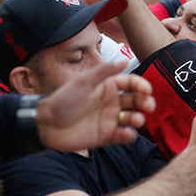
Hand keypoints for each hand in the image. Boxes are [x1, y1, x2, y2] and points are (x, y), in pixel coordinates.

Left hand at [36, 61, 155, 151]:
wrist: (46, 125)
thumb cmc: (63, 100)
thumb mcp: (84, 81)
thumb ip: (105, 71)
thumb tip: (125, 59)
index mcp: (107, 86)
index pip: (130, 83)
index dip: (141, 85)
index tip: (147, 90)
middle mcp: (111, 102)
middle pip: (136, 100)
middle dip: (145, 102)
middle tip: (149, 106)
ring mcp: (109, 119)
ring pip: (132, 118)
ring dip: (138, 119)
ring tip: (136, 120)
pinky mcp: (106, 136)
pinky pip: (122, 136)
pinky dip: (128, 135)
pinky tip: (127, 134)